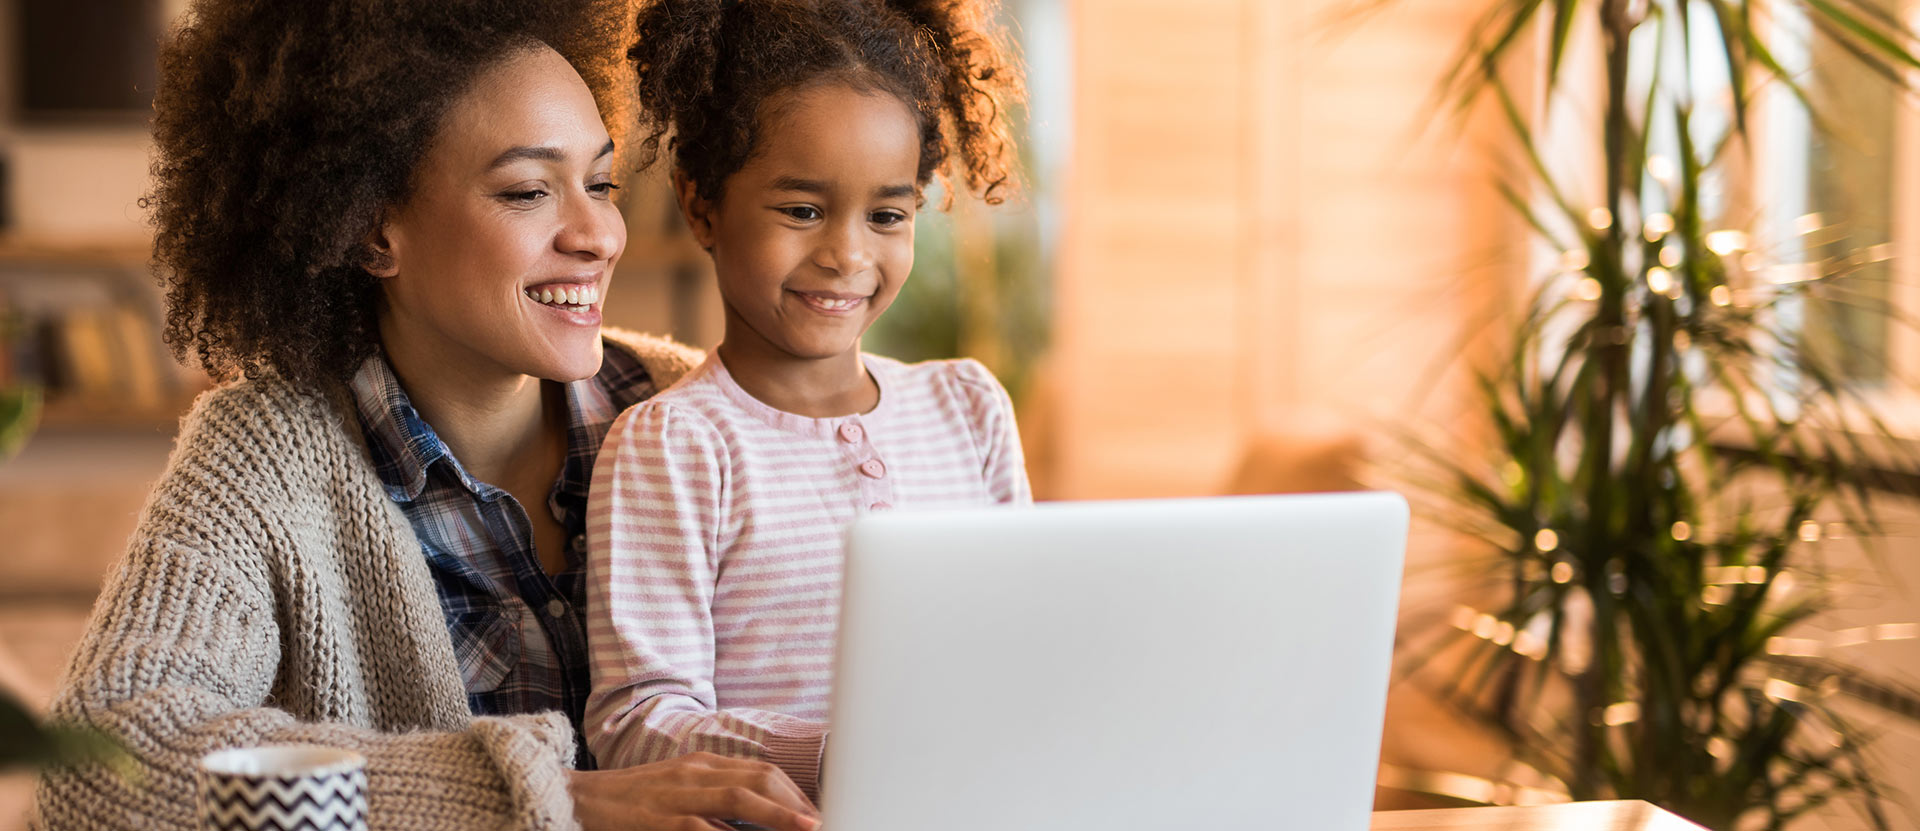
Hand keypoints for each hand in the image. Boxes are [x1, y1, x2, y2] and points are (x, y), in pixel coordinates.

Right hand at [569, 752, 820, 830]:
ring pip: (741, 798)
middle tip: (823, 823)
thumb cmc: (631, 802)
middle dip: (798, 802)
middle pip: (762, 779)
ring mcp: (677, 795)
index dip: (796, 793)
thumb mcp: (677, 790)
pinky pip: (702, 828)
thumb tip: (759, 817)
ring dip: (780, 816)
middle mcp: (695, 772)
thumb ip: (715, 798)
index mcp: (703, 764)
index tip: (818, 813)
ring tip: (809, 829)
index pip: (763, 772)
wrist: (574, 800)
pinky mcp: (659, 821)